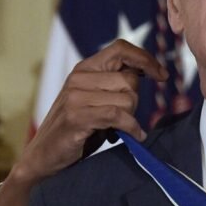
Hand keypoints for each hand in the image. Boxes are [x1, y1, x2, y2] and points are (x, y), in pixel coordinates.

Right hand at [0, 40, 167, 205]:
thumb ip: (114, 84)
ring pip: (127, 99)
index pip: (121, 48)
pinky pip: (119, 115)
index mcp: (85, 68)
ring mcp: (76, 96)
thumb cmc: (77, 129)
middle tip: (122, 117)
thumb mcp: (95, 99)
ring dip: (130, 117)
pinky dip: (131, 127)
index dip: (145, 59)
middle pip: (130, 79)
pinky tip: (134, 135)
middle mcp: (79, 78)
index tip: (162, 75)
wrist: (43, 157)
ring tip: (116, 127)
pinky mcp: (77, 116)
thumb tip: (147, 72)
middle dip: (134, 101)